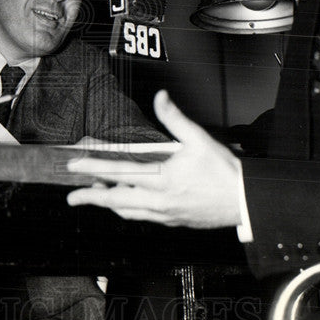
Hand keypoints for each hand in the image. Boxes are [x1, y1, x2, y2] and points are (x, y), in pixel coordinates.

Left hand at [65, 90, 241, 228]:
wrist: (245, 202)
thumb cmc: (224, 172)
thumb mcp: (199, 139)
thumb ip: (175, 118)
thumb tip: (160, 97)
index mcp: (162, 179)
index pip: (119, 172)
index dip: (94, 168)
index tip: (76, 165)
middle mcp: (159, 200)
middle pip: (115, 200)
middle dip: (91, 197)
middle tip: (73, 196)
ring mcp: (164, 214)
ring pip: (127, 211)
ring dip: (109, 202)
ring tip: (98, 193)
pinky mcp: (172, 221)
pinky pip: (141, 216)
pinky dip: (127, 209)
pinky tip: (126, 201)